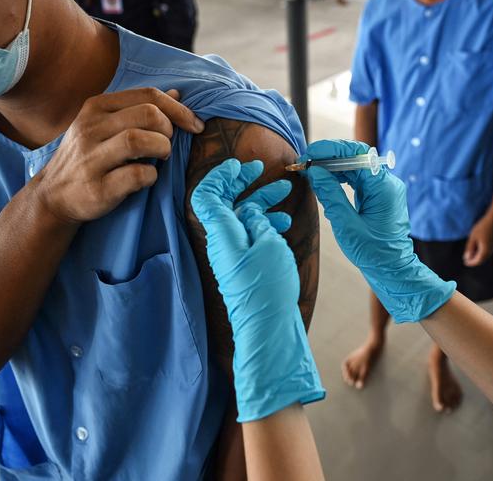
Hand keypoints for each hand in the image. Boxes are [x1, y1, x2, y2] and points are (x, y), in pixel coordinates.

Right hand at [34, 88, 204, 223]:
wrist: (54, 196)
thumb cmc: (89, 158)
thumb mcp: (106, 126)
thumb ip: (138, 109)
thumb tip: (176, 94)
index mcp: (96, 107)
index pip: (147, 95)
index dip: (178, 109)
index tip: (194, 125)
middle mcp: (90, 128)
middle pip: (148, 114)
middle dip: (169, 129)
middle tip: (168, 145)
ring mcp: (91, 158)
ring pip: (140, 140)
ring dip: (162, 149)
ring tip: (161, 158)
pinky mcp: (97, 188)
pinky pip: (137, 175)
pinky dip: (151, 176)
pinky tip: (147, 178)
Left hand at [191, 159, 324, 421]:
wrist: (268, 328)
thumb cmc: (268, 287)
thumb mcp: (268, 243)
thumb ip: (257, 219)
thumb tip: (251, 210)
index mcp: (221, 233)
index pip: (207, 194)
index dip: (220, 175)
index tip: (240, 164)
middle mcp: (221, 242)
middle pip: (224, 203)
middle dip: (242, 183)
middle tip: (260, 169)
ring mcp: (231, 255)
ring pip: (241, 217)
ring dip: (260, 201)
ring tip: (285, 189)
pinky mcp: (243, 265)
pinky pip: (249, 235)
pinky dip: (265, 223)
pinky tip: (284, 220)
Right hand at [305, 139, 455, 322]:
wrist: (393, 270)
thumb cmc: (372, 253)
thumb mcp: (346, 225)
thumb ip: (330, 196)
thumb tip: (315, 172)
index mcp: (383, 188)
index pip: (356, 155)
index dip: (331, 150)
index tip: (310, 153)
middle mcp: (387, 183)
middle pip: (356, 157)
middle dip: (329, 157)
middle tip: (305, 161)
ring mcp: (384, 189)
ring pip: (355, 167)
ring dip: (332, 166)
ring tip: (310, 170)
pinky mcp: (378, 196)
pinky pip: (358, 179)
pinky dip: (340, 177)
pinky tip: (324, 181)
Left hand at [463, 214, 492, 266]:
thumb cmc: (483, 227)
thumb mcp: (473, 238)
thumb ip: (469, 248)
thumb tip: (467, 258)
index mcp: (486, 251)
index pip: (478, 261)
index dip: (471, 263)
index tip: (465, 262)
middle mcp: (492, 250)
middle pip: (482, 259)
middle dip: (474, 260)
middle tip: (466, 258)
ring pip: (485, 255)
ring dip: (478, 255)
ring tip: (470, 252)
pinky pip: (488, 250)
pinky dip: (481, 251)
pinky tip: (476, 247)